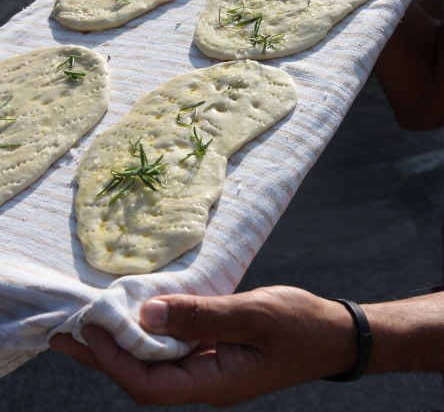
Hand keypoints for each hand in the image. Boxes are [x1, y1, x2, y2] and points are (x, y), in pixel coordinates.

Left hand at [50, 286, 356, 406]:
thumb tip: (147, 314)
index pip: (150, 384)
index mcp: (215, 384)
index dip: (114, 361)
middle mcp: (207, 383)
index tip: (88, 331)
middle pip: (144, 377)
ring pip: (157, 363)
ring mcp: (211, 369)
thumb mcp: (252, 314)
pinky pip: (175, 348)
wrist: (333, 333)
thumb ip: (200, 316)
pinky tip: (137, 318)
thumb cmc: (299, 325)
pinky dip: (151, 333)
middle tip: (67, 335)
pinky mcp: (216, 353)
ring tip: (91, 326)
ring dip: (125, 344)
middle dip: (104, 357)